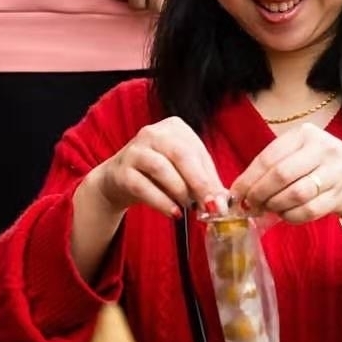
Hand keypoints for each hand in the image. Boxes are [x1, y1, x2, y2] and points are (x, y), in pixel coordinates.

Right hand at [87, 117, 227, 218]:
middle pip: (181, 155)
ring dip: (180, 191)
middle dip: (199, 183)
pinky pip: (142, 186)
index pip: (198, 151)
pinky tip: (174, 213)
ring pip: (161, 168)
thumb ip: (203, 182)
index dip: (212, 177)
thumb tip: (223, 200)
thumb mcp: (182, 173)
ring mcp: (135, 150)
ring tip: (189, 208)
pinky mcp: (121, 171)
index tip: (222, 201)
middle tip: (211, 206)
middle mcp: (153, 133)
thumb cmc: (156, 175)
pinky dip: (161, 201)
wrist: (118, 180)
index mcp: (174, 128)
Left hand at [232, 123, 341, 224]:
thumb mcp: (300, 154)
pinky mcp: (340, 195)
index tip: (236, 194)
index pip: (269, 158)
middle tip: (250, 205)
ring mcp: (334, 172)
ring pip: (295, 194)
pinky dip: (291, 216)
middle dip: (259, 194)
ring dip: (276, 206)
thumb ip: (273, 167)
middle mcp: (322, 149)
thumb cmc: (322, 165)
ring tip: (269, 208)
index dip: (248, 179)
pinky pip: (308, 211)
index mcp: (305, 134)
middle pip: (280, 175)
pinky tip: (286, 215)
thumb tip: (239, 191)